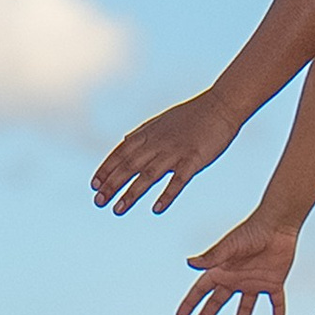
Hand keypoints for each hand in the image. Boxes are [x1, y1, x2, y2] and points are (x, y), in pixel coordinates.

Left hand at [92, 89, 239, 217]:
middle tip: (98, 202)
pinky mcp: (194, 160)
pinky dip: (166, 195)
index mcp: (149, 133)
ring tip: (117, 209)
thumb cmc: (192, 114)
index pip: (121, 153)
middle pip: (129, 166)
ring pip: (148, 175)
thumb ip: (142, 132)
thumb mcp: (162, 120)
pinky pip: (178, 180)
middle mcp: (157, 143)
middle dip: (111, 185)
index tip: (94, 185)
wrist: (221, 105)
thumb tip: (124, 140)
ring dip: (131, 193)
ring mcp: (175, 152)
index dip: (106, 169)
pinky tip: (156, 209)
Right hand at [177, 212, 300, 314]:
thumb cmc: (252, 231)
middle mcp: (236, 278)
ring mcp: (255, 282)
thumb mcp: (231, 246)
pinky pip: (276, 304)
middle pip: (218, 302)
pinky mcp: (274, 283)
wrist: (278, 225)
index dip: (190, 303)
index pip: (201, 290)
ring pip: (245, 308)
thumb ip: (213, 256)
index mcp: (222, 270)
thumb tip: (189, 263)